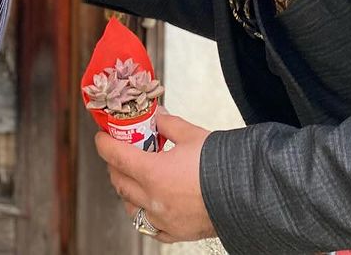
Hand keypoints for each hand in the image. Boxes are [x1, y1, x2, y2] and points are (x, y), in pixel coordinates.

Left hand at [95, 111, 216, 243]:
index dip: (105, 144)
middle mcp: (153, 200)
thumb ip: (168, 125)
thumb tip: (157, 116)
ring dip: (126, 191)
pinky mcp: (176, 233)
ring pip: (131, 207)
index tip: (102, 137)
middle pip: (120, 182)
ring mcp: (163, 220)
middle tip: (119, 154)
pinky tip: (149, 205)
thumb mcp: (192, 134)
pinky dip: (144, 214)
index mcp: (153, 173)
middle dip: (114, 166)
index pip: (116, 157)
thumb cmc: (220, 163)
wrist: (248, 193)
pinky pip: (150, 227)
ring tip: (133, 179)